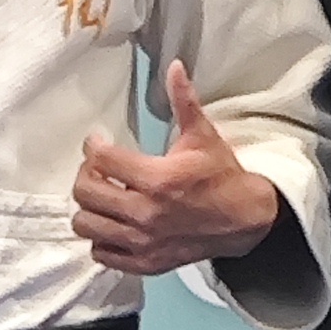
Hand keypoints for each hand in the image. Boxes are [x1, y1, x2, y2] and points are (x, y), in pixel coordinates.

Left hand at [70, 60, 280, 276]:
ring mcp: (143, 243)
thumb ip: (184, 101)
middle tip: (99, 168)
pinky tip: (114, 223)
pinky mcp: (145, 263)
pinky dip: (101, 238)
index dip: (93, 146)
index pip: (101, 160)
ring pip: (86, 226)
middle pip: (85, 193)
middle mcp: (145, 214)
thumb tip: (174, 66)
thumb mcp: (203, 135)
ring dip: (89, 208)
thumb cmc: (220, 174)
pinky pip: (102, 254)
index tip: (98, 142)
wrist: (245, 220)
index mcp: (158, 179)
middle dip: (86, 174)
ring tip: (104, 196)